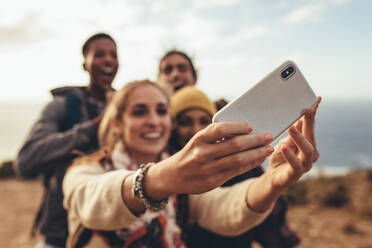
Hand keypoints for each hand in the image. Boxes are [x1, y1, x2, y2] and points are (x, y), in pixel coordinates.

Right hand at [146, 122, 273, 198]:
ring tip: (268, 148)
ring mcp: (207, 169)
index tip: (250, 126)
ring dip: (256, 153)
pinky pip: (235, 171)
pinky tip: (258, 159)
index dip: (237, 127)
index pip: (220, 129)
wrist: (172, 175)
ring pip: (238, 160)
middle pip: (234, 145)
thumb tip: (244, 130)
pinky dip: (249, 164)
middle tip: (268, 136)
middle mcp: (202, 154)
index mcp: (198, 139)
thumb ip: (215, 136)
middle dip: (254, 140)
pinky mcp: (212, 182)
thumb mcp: (197, 141)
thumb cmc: (190, 153)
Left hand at [268, 96, 320, 189]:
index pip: (311, 127)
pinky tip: (284, 147)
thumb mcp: (285, 141)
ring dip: (299, 138)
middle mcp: (310, 154)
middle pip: (311, 137)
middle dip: (308, 123)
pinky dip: (290, 155)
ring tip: (292, 128)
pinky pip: (295, 165)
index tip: (315, 101)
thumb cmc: (281, 157)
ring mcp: (305, 165)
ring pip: (307, 151)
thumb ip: (294, 132)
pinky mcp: (295, 174)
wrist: (272, 178)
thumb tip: (300, 117)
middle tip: (304, 111)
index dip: (313, 115)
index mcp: (309, 144)